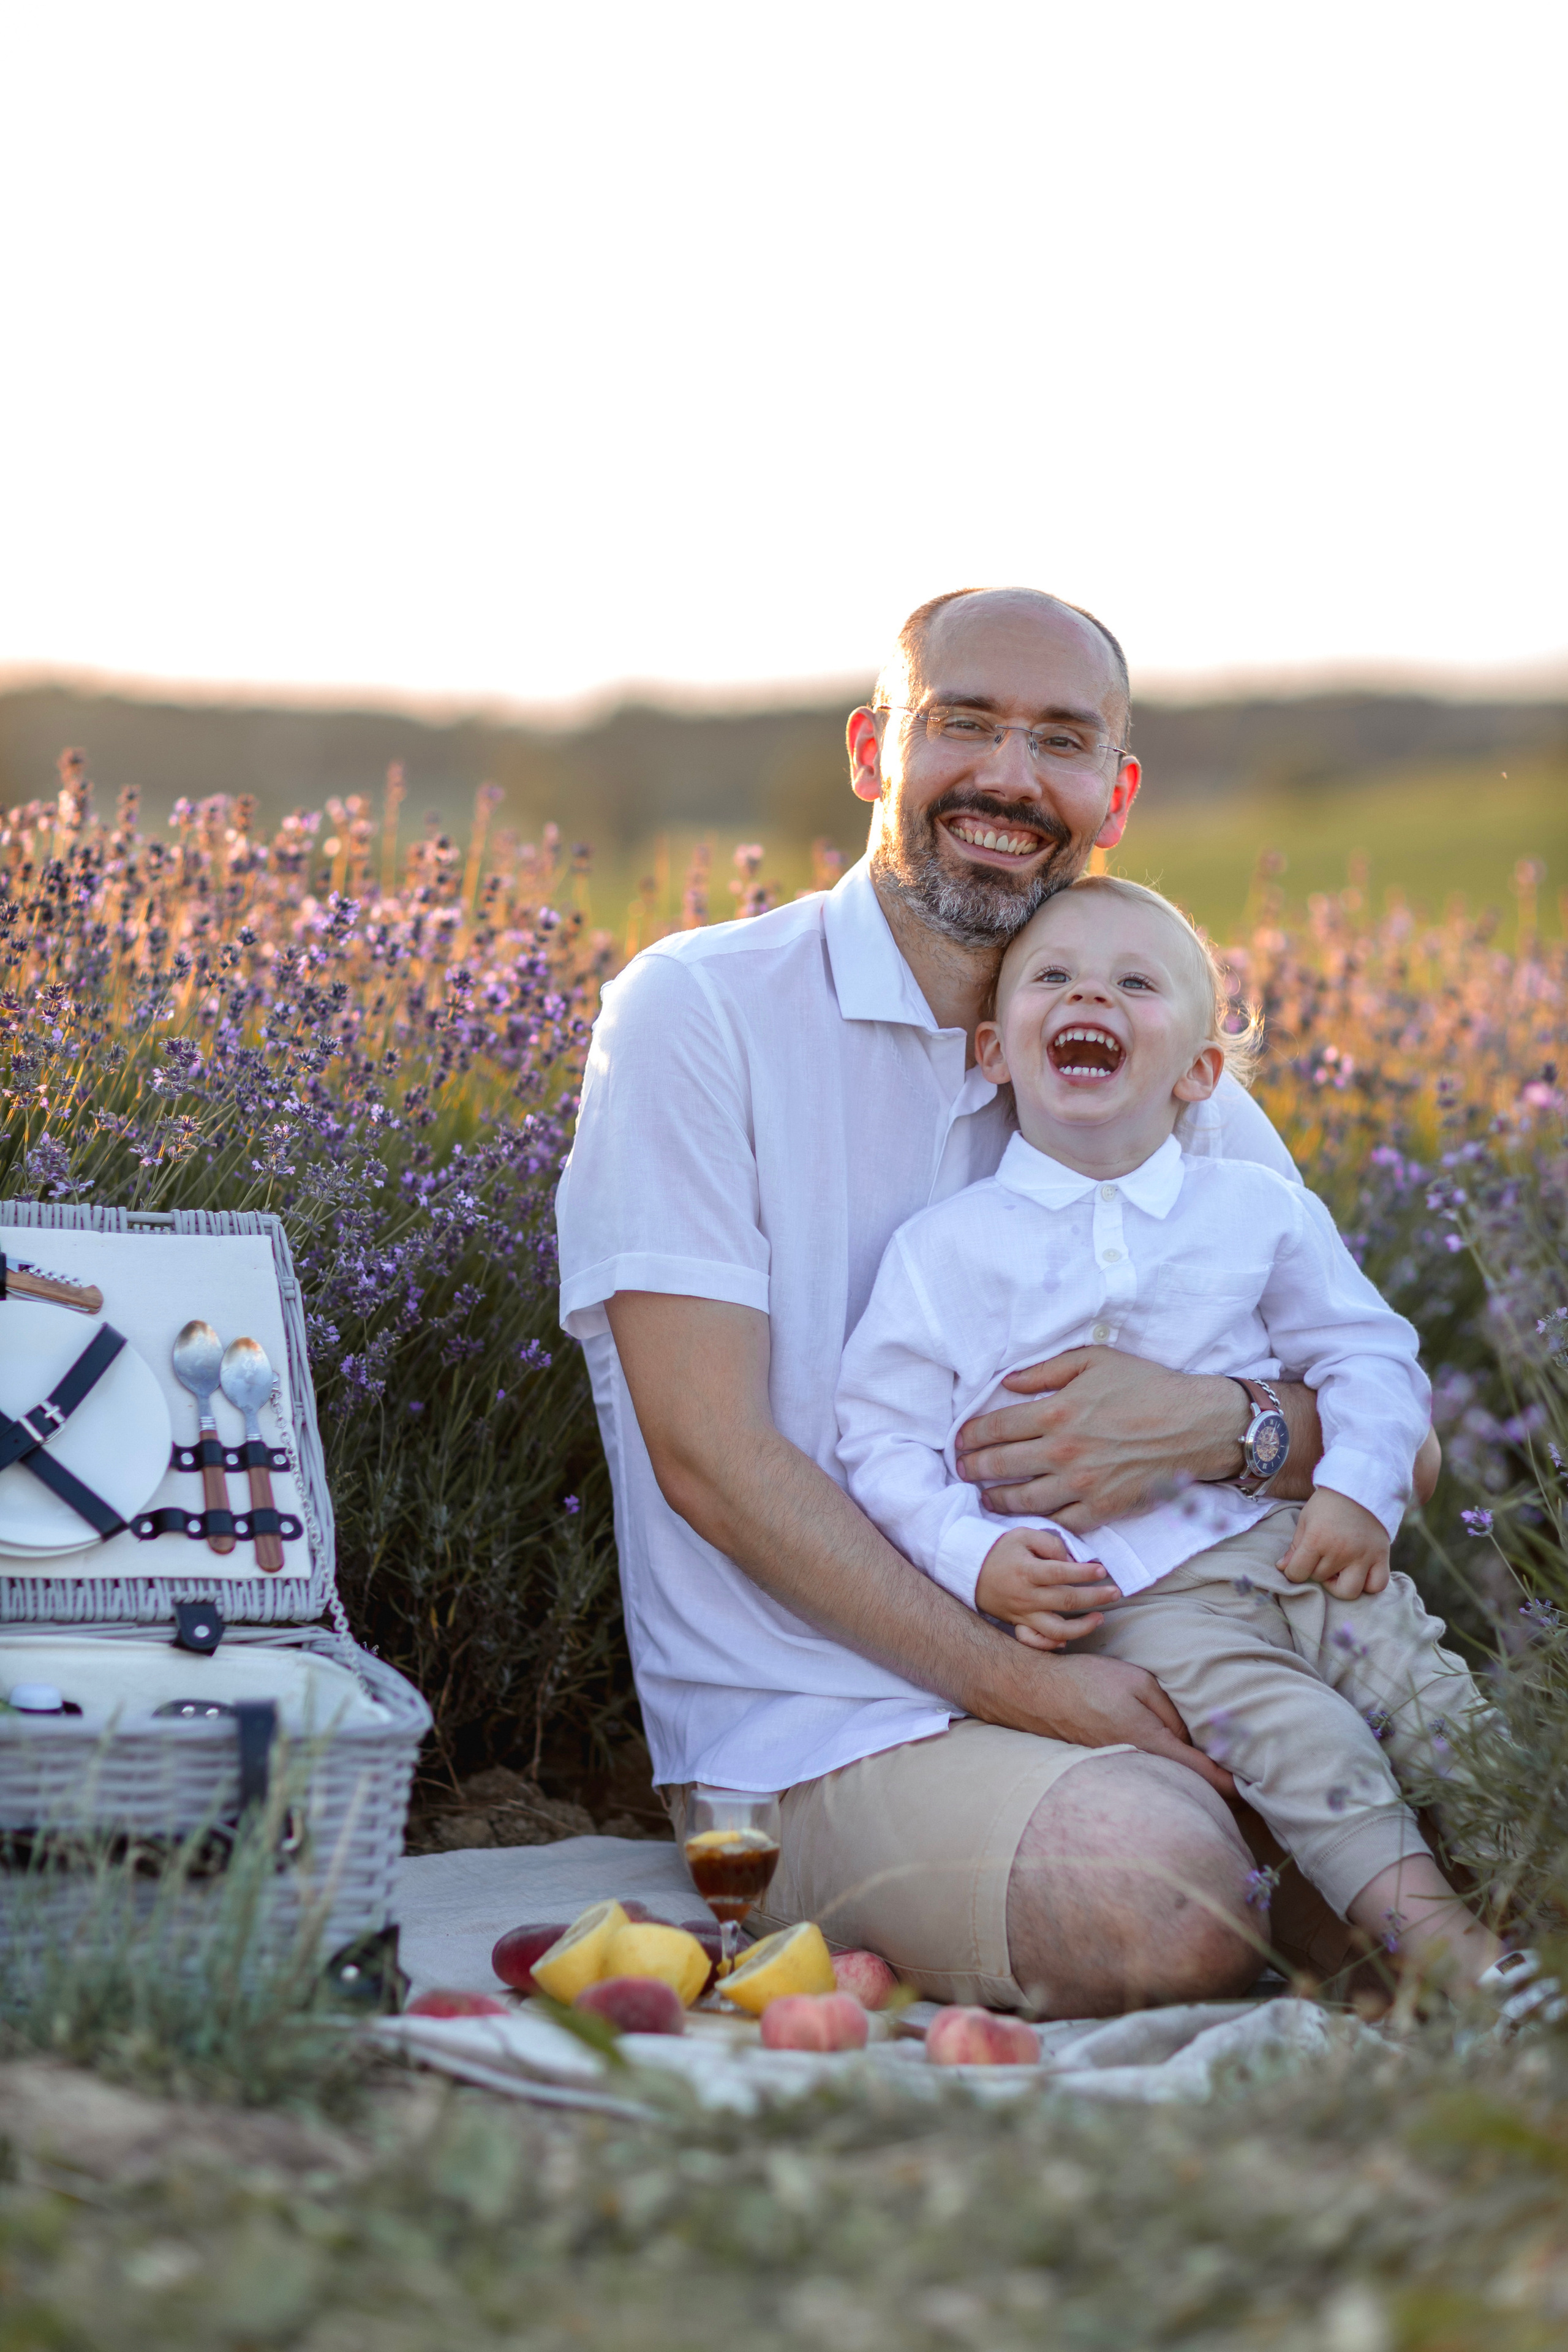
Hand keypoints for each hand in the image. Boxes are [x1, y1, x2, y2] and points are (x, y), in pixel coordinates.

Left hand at [956, 1349, 1253, 1530]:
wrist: (1197, 1425)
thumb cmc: (1148, 1386)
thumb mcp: (1095, 1360)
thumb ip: (1046, 1370)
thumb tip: (1007, 1382)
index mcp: (1056, 1411)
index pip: (995, 1428)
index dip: (969, 1437)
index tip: (960, 1441)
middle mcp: (1062, 1452)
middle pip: (1000, 1466)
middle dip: (973, 1469)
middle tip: (962, 1470)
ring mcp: (1081, 1485)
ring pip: (1022, 1500)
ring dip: (996, 1500)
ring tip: (985, 1498)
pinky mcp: (1102, 1509)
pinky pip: (1059, 1521)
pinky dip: (1039, 1521)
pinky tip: (1028, 1516)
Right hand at [976, 1528, 1122, 1651]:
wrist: (969, 1570)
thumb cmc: (1001, 1550)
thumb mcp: (1022, 1535)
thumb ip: (1049, 1544)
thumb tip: (1071, 1560)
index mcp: (1027, 1571)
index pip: (1061, 1573)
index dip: (1084, 1573)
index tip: (1102, 1571)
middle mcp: (1026, 1596)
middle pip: (1067, 1601)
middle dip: (1095, 1598)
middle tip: (1115, 1593)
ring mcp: (1023, 1614)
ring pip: (1056, 1629)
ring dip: (1082, 1627)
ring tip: (1100, 1618)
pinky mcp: (1019, 1624)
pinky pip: (1036, 1642)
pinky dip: (1052, 1644)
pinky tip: (1068, 1639)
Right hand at [995, 1651, 1236, 1796]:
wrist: (1034, 1694)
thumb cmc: (1087, 1682)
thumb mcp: (1139, 1683)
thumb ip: (1171, 1711)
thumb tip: (1194, 1736)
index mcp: (1149, 1743)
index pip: (1202, 1774)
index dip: (1233, 1786)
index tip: (1256, 1793)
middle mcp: (1136, 1764)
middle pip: (1185, 1787)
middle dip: (1216, 1790)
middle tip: (1247, 1790)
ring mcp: (1120, 1769)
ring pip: (1165, 1782)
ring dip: (1190, 1783)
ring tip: (1219, 1779)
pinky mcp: (1108, 1766)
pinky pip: (1146, 1775)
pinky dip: (1165, 1775)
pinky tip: (1176, 1764)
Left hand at [1278, 1487, 1390, 1598]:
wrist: (1361, 1485)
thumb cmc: (1329, 1503)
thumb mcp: (1306, 1519)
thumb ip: (1295, 1546)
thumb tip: (1282, 1567)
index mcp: (1317, 1539)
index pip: (1297, 1573)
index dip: (1293, 1572)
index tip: (1298, 1565)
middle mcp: (1340, 1551)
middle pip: (1321, 1579)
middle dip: (1316, 1571)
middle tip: (1320, 1558)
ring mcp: (1363, 1556)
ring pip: (1349, 1591)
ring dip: (1339, 1585)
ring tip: (1338, 1570)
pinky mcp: (1381, 1556)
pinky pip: (1377, 1585)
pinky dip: (1368, 1586)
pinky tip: (1360, 1574)